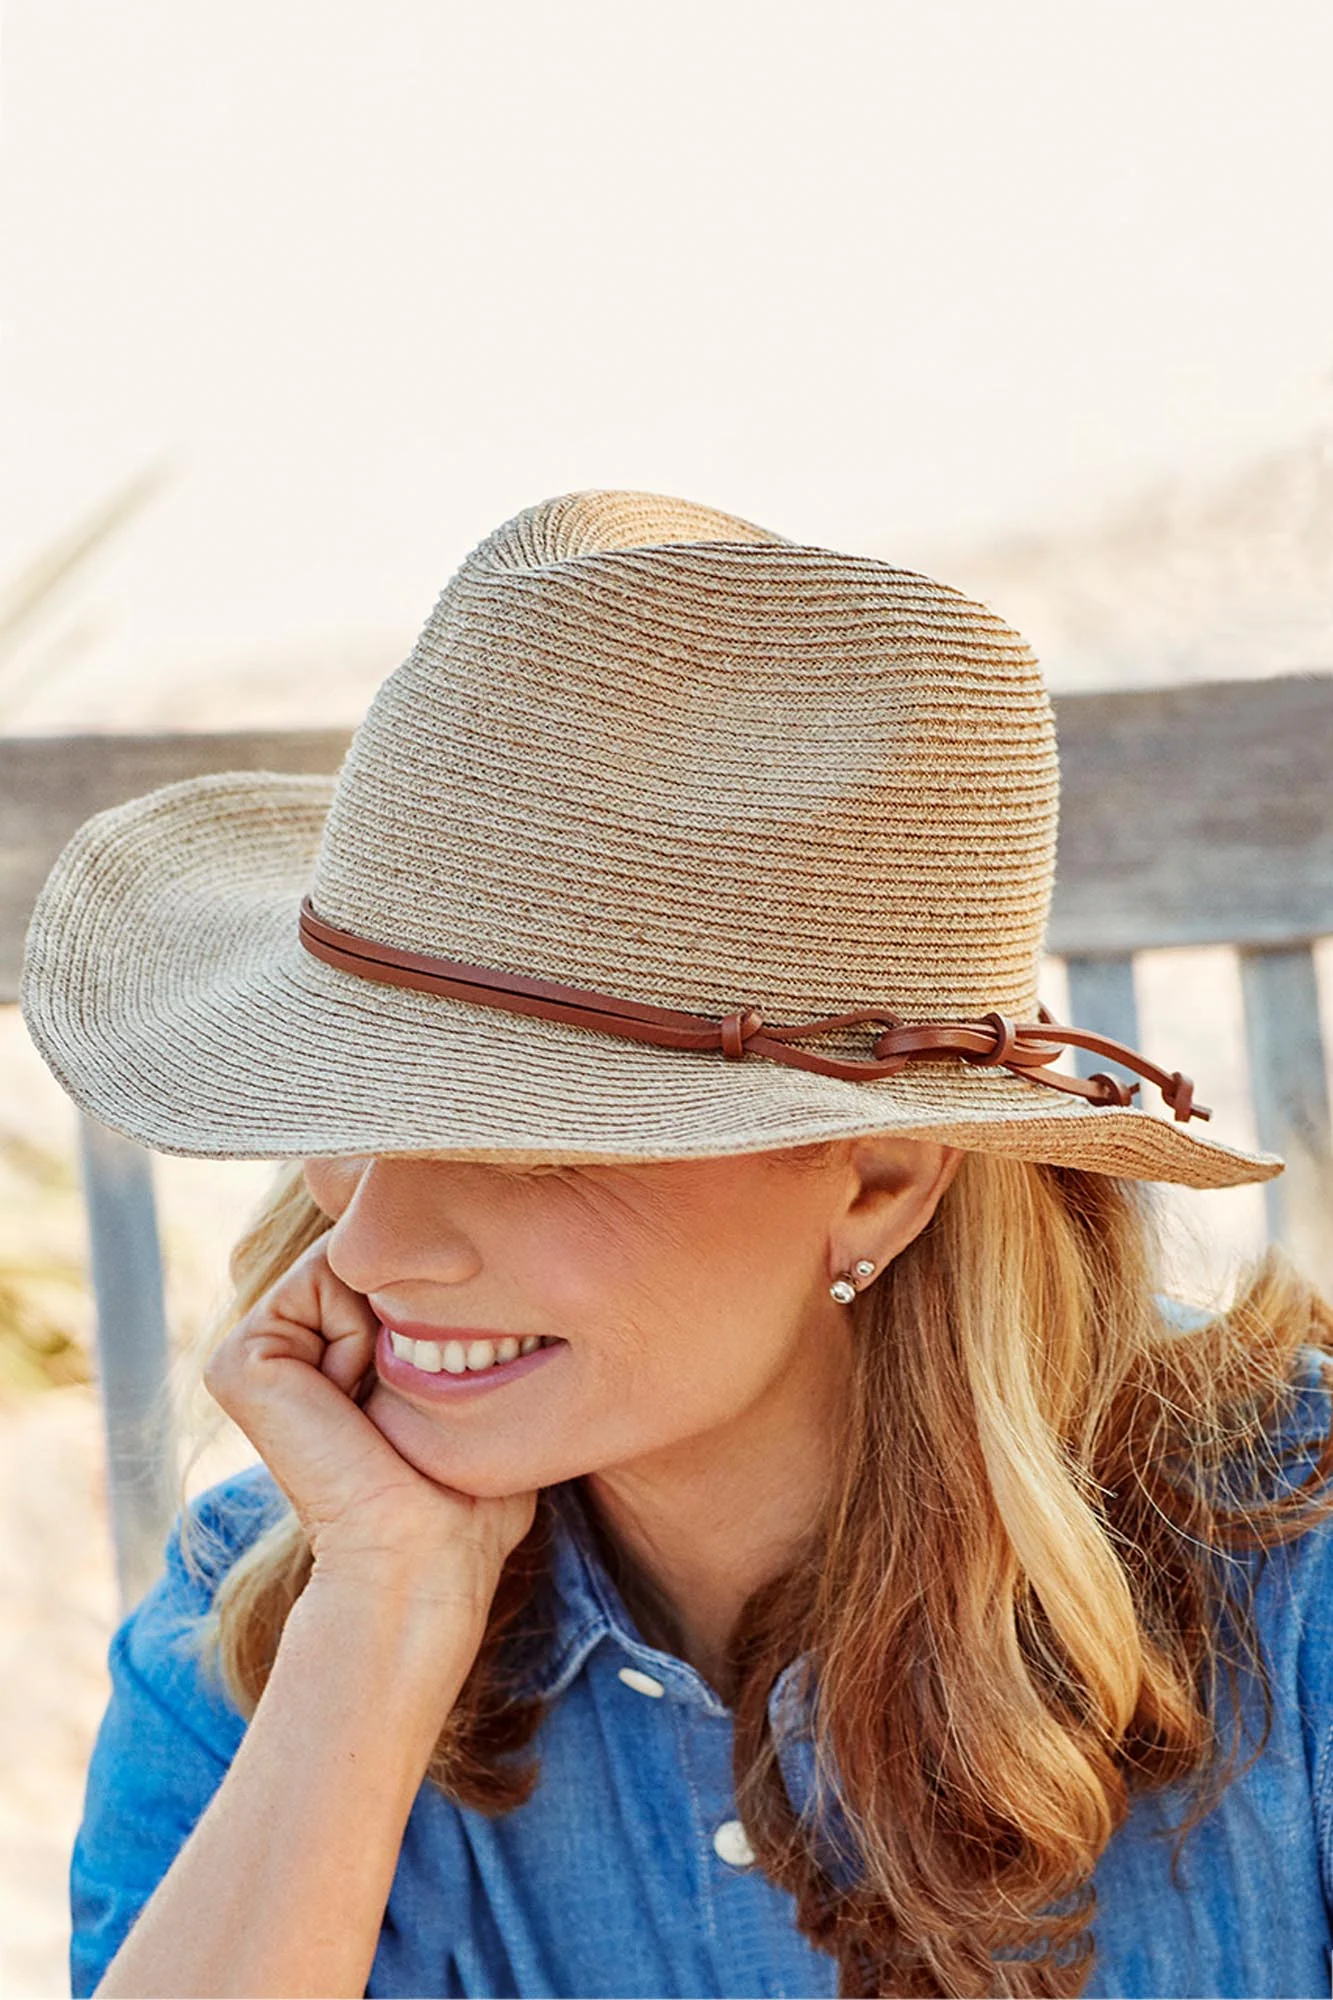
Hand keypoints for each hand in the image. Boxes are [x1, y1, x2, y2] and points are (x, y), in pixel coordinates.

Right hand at [203, 1229, 536, 1618]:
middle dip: (413, 1299)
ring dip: (389, 1316)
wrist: (421, 1553)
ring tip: (381, 1398)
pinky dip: (356, 1326)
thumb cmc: (466, 1494)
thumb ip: (468, 1331)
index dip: (438, 1295)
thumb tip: (502, 1262)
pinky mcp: (237, 1359)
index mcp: (330, 1360)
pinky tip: (353, 1397)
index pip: (393, 1266)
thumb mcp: (476, 1394)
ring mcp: (254, 1353)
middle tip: (415, 1388)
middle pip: (370, 1253)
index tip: (446, 1376)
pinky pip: (318, 1278)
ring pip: (347, 1259)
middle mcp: (287, 1351)